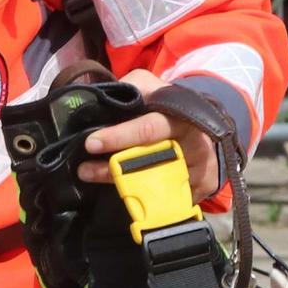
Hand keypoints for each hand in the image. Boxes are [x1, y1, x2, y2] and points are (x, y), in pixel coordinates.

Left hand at [77, 76, 221, 201]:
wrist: (205, 129)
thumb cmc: (169, 109)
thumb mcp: (154, 87)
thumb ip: (133, 87)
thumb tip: (104, 97)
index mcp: (182, 117)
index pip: (149, 129)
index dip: (119, 137)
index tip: (91, 143)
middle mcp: (194, 144)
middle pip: (150, 162)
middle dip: (113, 168)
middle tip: (83, 169)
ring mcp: (199, 170)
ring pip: (154, 184)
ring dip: (118, 184)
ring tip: (90, 176)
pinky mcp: (201, 189)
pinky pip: (168, 201)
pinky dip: (141, 200)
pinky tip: (121, 194)